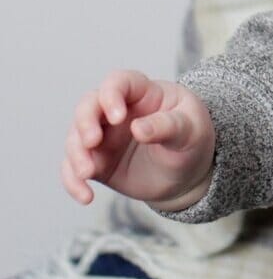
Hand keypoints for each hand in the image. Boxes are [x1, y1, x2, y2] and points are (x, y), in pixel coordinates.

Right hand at [63, 69, 214, 211]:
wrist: (188, 173)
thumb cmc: (192, 140)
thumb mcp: (191, 131)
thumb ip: (169, 126)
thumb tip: (139, 128)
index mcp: (145, 93)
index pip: (119, 82)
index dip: (111, 94)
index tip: (117, 118)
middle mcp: (118, 111)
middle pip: (88, 105)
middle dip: (84, 122)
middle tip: (92, 142)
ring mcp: (105, 136)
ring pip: (76, 138)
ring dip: (76, 155)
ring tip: (88, 174)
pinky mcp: (97, 161)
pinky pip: (74, 168)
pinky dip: (73, 182)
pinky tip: (86, 196)